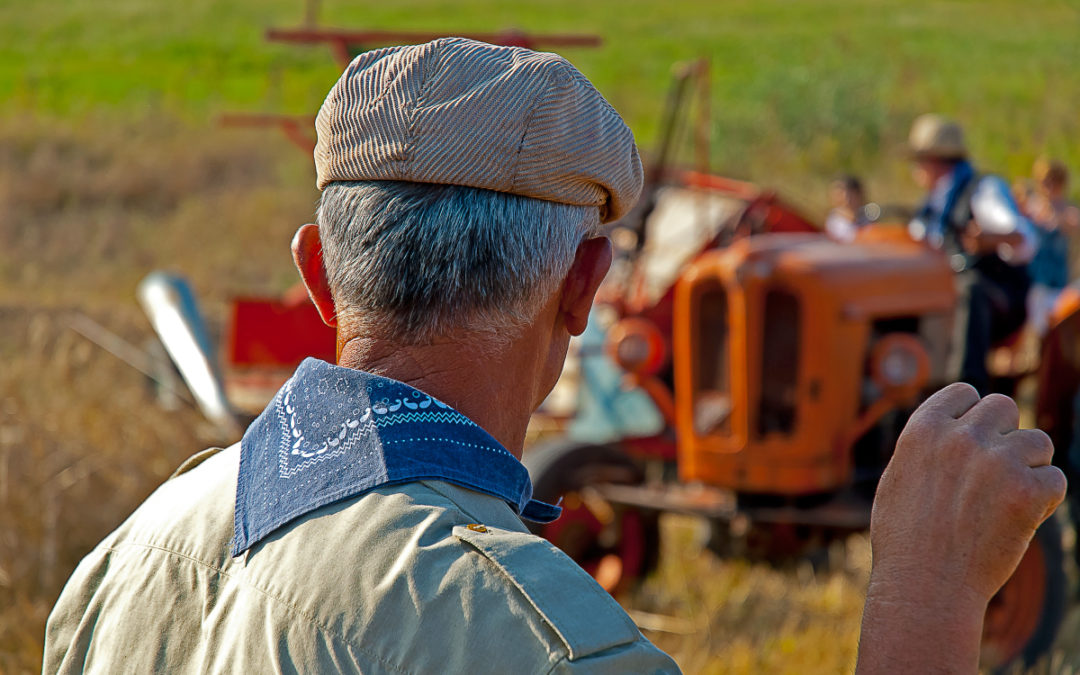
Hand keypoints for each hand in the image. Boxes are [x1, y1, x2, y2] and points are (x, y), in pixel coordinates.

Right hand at [871, 383, 1064, 601]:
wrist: (924, 587)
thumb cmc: (905, 540)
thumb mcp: (899, 478)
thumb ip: (927, 447)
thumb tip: (952, 425)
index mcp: (923, 428)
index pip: (964, 393)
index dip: (971, 416)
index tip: (971, 443)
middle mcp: (961, 436)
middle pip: (1004, 407)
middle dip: (1004, 434)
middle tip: (994, 472)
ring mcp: (996, 462)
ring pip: (1037, 442)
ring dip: (1028, 467)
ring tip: (1005, 501)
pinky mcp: (1027, 492)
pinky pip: (1054, 479)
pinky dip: (1043, 500)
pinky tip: (1019, 520)